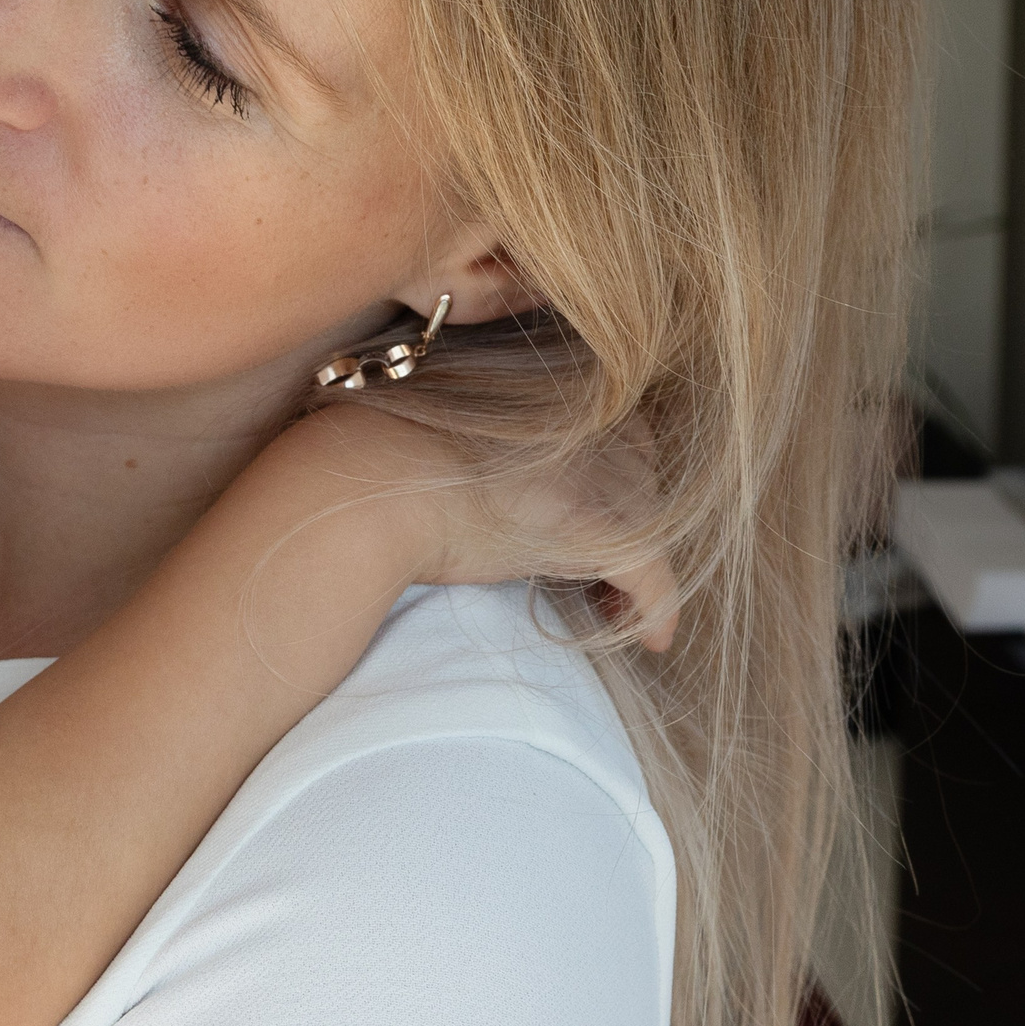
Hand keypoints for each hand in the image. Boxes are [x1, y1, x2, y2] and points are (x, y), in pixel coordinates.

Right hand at [237, 405, 677, 652]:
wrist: (365, 482)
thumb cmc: (373, 451)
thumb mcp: (437, 417)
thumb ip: (478, 429)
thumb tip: (467, 459)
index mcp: (549, 384)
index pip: (616, 428)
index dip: (612, 475)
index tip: (588, 512)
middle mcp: (586, 419)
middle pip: (641, 475)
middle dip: (629, 520)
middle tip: (599, 567)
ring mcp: (595, 473)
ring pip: (652, 524)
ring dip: (637, 569)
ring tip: (610, 608)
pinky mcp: (595, 530)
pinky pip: (653, 575)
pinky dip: (660, 610)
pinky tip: (654, 641)